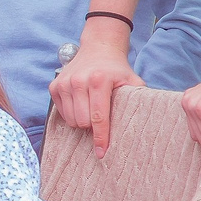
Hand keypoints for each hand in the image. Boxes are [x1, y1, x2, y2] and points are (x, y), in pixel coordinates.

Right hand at [49, 27, 144, 155]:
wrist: (99, 47)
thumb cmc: (117, 68)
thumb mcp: (132, 80)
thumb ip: (138, 99)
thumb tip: (146, 123)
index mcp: (99, 80)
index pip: (99, 117)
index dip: (101, 138)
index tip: (101, 153)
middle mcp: (79, 81)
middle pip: (82, 122)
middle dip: (92, 126)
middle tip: (100, 118)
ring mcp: (64, 83)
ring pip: (70, 120)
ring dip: (81, 121)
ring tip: (91, 110)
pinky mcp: (54, 86)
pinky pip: (61, 113)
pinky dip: (71, 114)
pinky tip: (80, 104)